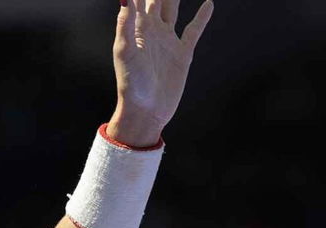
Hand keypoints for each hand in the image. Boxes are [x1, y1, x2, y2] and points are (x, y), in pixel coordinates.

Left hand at [110, 0, 213, 144]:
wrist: (145, 111)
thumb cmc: (131, 84)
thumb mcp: (125, 52)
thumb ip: (125, 24)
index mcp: (136, 28)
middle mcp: (151, 31)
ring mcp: (167, 41)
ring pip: (174, 8)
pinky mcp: (182, 53)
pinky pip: (194, 30)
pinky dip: (202, 17)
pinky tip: (208, 3)